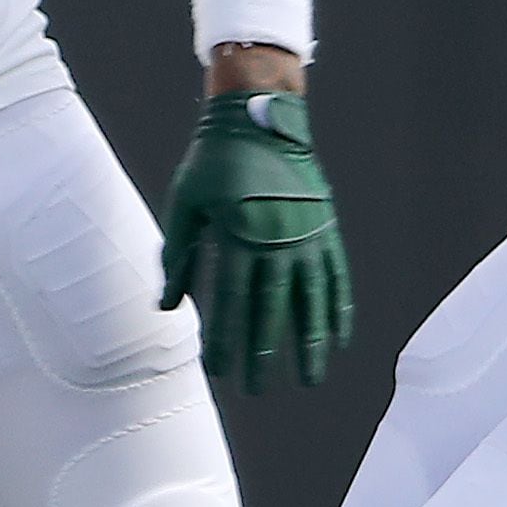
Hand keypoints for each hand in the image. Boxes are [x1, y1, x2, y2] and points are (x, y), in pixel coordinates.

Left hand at [163, 90, 351, 391]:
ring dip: (312, 343)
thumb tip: (167, 307)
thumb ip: (177, 256)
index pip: (231, 302)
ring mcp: (308, 234)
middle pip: (272, 309)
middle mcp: (277, 239)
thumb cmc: (211, 162)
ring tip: (311, 379)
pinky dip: (338, 309)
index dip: (225, 340)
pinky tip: (338, 338)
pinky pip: (336, 277)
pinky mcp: (327, 226)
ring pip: (312, 300)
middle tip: (259, 391)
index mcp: (238, 234)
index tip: (219, 372)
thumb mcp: (184, 202)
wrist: (259, 115)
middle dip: (264, 354)